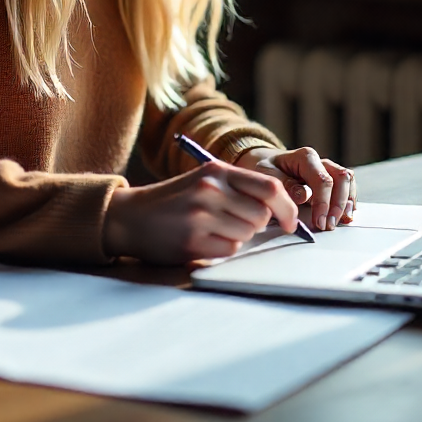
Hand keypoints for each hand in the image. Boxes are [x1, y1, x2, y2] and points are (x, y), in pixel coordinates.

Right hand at [102, 161, 298, 263]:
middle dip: (257, 225)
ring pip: (247, 234)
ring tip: (214, 230)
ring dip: (239, 237)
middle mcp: (210, 189)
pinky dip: (223, 250)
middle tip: (236, 224)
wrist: (130, 216)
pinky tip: (204, 241)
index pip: (270, 187)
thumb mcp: (204, 182)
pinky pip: (230, 251)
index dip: (287, 208)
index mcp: (216, 171)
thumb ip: (237, 190)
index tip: (291, 222)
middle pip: (261, 215)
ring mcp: (201, 215)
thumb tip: (279, 213)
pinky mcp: (193, 241)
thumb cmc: (173, 201)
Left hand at [234, 146, 356, 231]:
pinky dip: (349, 200)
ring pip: (347, 180)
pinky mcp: (330, 180)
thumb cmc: (265, 169)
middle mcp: (320, 161)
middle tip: (329, 226)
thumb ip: (285, 185)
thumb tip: (304, 197)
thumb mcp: (267, 174)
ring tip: (343, 222)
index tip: (319, 223)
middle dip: (338, 204)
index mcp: (305, 157)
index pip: (322, 180)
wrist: (264, 163)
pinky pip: (347, 186)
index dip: (323, 203)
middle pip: (341, 178)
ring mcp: (327, 169)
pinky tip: (346, 216)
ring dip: (347, 202)